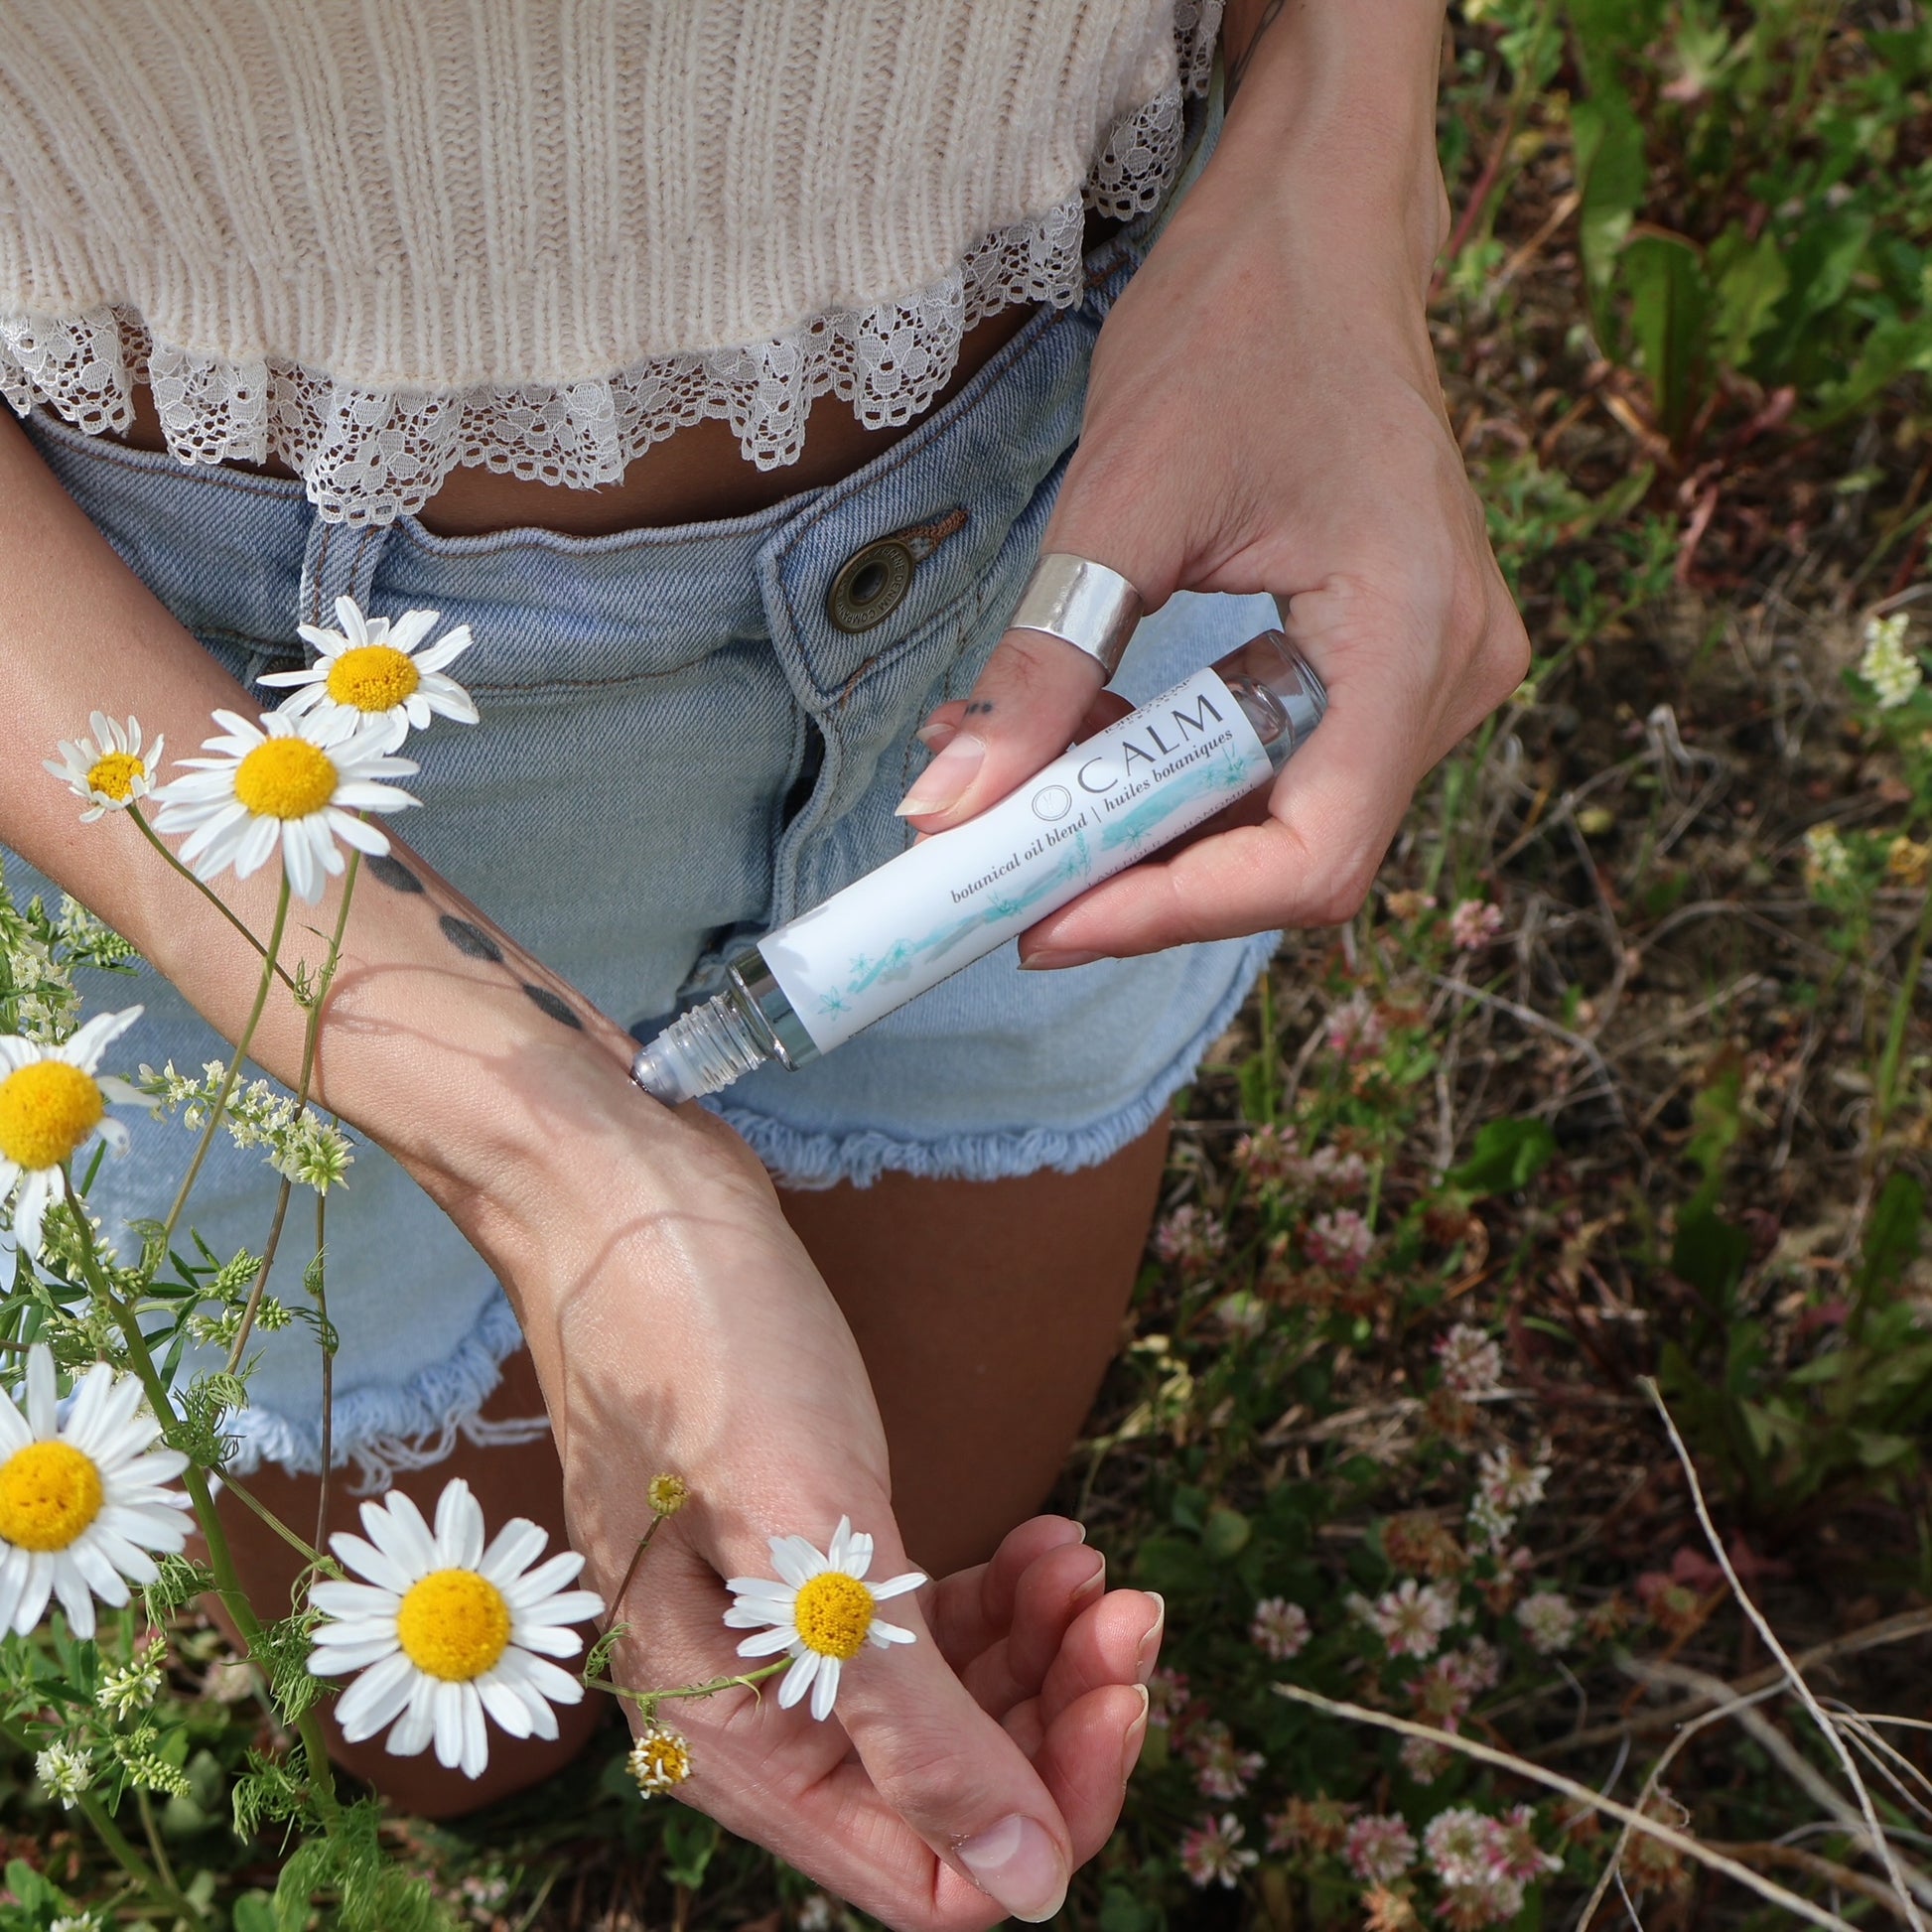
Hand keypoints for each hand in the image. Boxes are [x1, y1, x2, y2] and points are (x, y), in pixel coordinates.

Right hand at [464, 1073, 1157, 1928]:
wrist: (625, 1200)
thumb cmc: (698, 1347)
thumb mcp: (812, 1535)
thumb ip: (909, 1720)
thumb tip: (1024, 1883)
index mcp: (732, 1738)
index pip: (928, 1870)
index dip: (1042, 1808)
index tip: (1120, 1694)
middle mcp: (753, 1710)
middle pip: (951, 1793)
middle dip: (1058, 1713)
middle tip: (1128, 1608)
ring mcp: (782, 1635)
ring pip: (950, 1709)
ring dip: (1041, 1649)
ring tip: (1085, 1560)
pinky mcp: (811, 1563)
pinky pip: (928, 1629)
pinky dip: (1000, 1598)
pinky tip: (1045, 1540)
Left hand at [897, 2, 1527, 963]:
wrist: (1320, 226)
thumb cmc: (1244, 322)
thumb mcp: (1119, 501)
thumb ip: (1042, 668)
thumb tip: (951, 808)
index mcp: (1412, 631)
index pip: (1312, 857)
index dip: (1170, 912)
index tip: (1043, 923)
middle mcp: (1453, 671)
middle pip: (1297, 853)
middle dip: (1146, 875)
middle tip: (1009, 875)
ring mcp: (1437, 668)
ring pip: (1291, 818)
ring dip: (1157, 823)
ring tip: (1033, 790)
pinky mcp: (1399, 656)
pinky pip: (1295, 762)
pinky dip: (1188, 772)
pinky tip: (1098, 738)